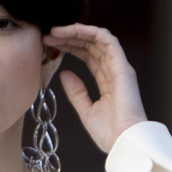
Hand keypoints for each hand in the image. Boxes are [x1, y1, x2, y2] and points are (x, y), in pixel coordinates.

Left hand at [41, 23, 147, 155]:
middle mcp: (113, 71)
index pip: (87, 56)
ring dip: (76, 32)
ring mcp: (119, 67)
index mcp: (106, 82)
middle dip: (69, 38)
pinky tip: (73, 29)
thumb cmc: (110, 133)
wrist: (123, 142)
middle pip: (90, 46)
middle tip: (48, 35)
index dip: (69, 47)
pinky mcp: (122, 66)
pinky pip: (107, 40)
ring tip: (56, 31)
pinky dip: (91, 32)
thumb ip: (76, 91)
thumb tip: (65, 74)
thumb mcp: (86, 110)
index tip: (50, 45)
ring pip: (97, 39)